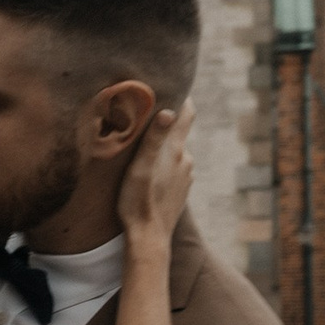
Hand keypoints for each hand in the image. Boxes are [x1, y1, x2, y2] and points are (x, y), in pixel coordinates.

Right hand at [117, 107, 193, 249]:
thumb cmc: (138, 202)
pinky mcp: (180, 191)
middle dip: (165, 123)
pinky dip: (163, 165)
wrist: (149, 239)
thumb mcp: (140, 167)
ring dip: (162, 147)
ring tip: (142, 145)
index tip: (172, 85)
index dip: (181, 98)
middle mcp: (186, 161)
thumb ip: (153, 139)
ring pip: (174, 153)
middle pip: (177, 133)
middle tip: (144, 115)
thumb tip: (169, 110)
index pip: (185, 115)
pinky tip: (148, 172)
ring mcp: (185, 177)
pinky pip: (173, 170)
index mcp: (176, 151)